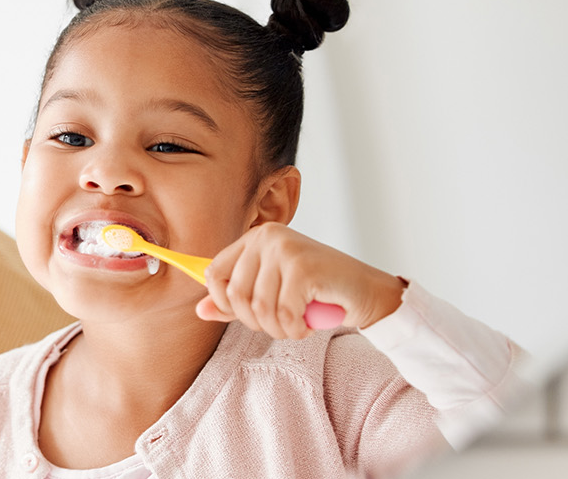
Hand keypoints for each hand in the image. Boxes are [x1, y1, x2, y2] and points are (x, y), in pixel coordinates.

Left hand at [195, 222, 405, 337]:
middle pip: (235, 295)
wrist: (366, 292)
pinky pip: (284, 313)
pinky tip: (308, 324)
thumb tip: (200, 310)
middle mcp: (268, 237)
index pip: (214, 273)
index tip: (248, 315)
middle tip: (281, 323)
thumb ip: (236, 301)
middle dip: (256, 322)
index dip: (225, 303)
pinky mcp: (304, 268)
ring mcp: (286, 249)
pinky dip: (295, 329)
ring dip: (278, 328)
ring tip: (296, 324)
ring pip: (259, 308)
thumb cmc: (319, 292)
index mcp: (255, 238)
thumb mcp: (271, 294)